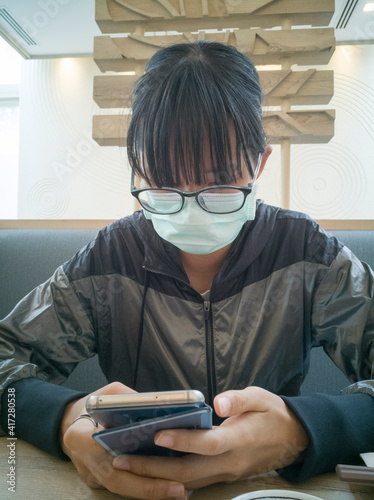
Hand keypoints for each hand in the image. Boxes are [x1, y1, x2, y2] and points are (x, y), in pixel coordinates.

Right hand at [61, 382, 187, 498]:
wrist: (70, 422)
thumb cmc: (92, 406)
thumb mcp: (108, 393)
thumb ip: (129, 399)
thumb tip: (158, 406)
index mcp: (79, 435)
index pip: (97, 448)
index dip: (125, 458)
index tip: (150, 462)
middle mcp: (84, 460)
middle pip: (116, 479)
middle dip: (148, 487)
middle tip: (178, 489)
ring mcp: (90, 475)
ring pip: (122, 489)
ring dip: (151, 493)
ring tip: (180, 492)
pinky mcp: (99, 482)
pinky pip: (123, 487)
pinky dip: (145, 488)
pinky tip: (169, 488)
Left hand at [113, 386, 308, 489]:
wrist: (294, 439)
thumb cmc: (274, 414)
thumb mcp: (261, 398)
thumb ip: (240, 399)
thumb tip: (218, 402)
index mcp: (239, 440)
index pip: (208, 444)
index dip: (183, 440)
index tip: (157, 434)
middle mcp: (230, 462)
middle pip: (188, 472)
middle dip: (154, 468)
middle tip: (124, 459)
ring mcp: (226, 473)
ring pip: (188, 482)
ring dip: (158, 476)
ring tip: (129, 464)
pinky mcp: (223, 475)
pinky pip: (195, 481)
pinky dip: (172, 478)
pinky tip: (153, 469)